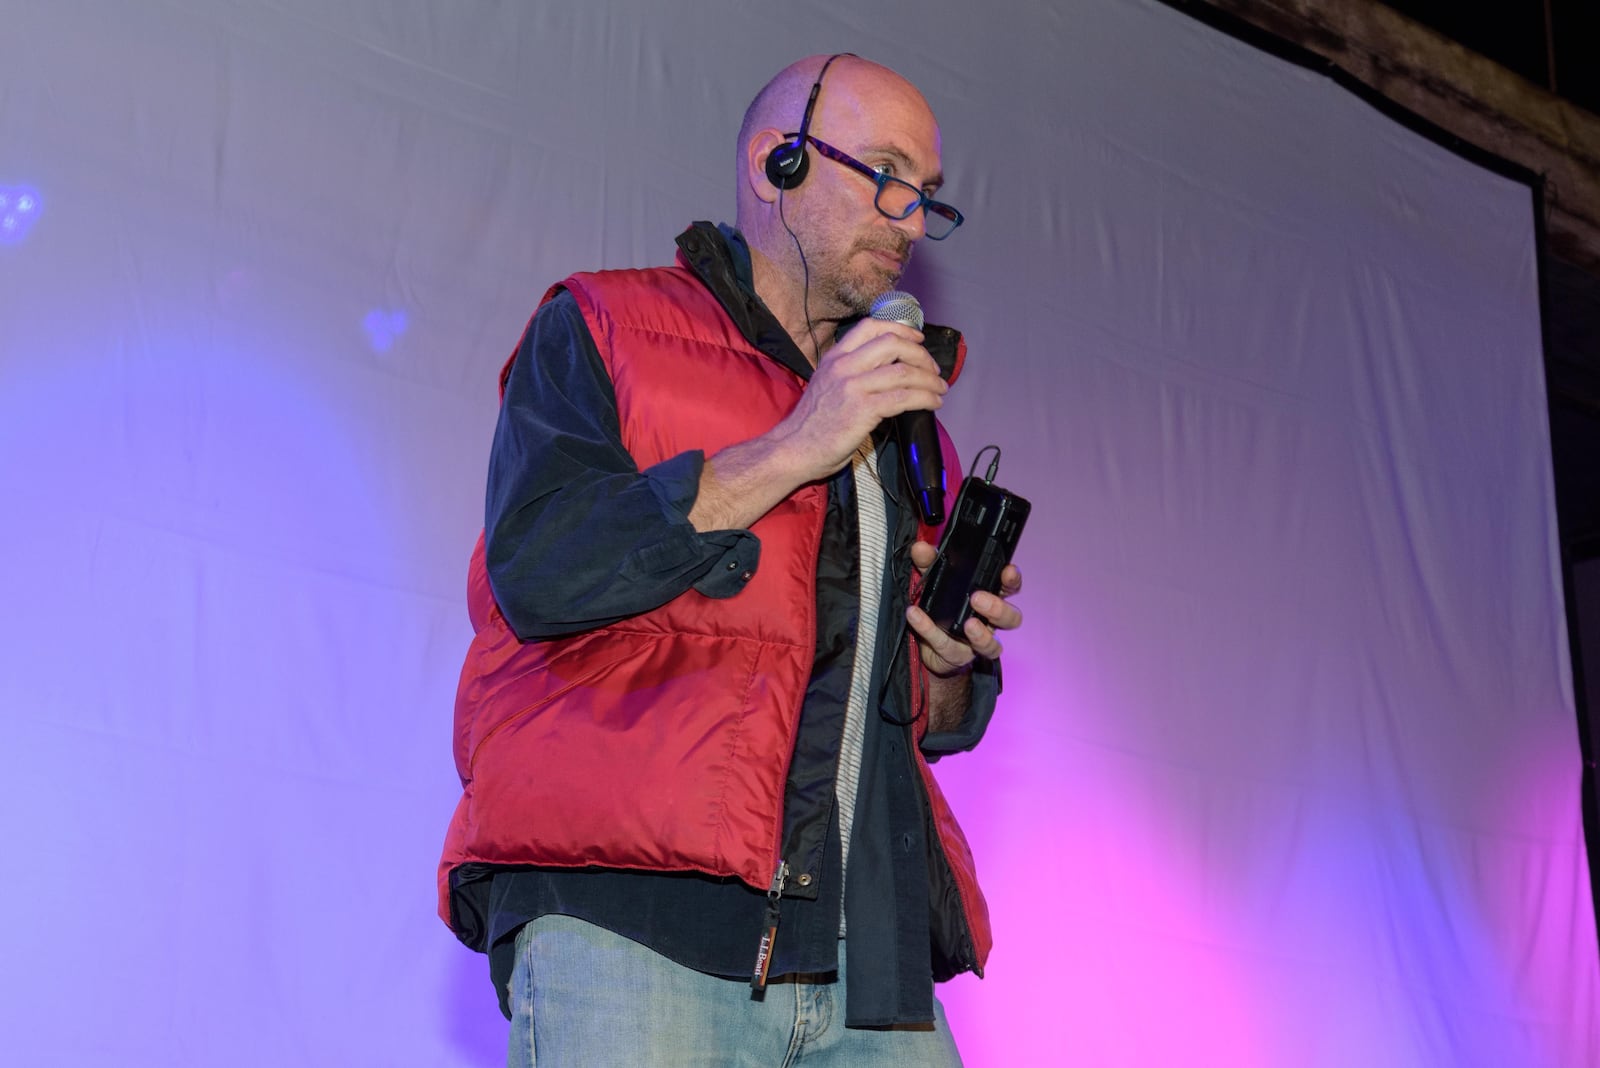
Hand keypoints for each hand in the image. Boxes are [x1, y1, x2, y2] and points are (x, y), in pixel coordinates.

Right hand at [771, 317, 946, 482]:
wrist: (793, 449)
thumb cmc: (811, 424)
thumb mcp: (826, 384)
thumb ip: (852, 372)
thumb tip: (889, 371)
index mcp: (835, 357)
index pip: (871, 327)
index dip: (901, 329)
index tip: (918, 340)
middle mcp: (844, 366)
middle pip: (893, 343)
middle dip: (921, 355)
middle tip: (933, 370)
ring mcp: (853, 387)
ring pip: (903, 371)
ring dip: (929, 380)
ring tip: (940, 390)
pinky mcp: (863, 410)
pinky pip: (904, 397)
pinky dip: (925, 398)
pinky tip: (932, 404)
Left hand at [905, 540, 1022, 674]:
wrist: (930, 644)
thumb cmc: (942, 608)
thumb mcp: (934, 580)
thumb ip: (929, 563)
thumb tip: (920, 548)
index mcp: (990, 597)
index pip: (1009, 588)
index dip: (1012, 580)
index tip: (1007, 571)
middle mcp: (989, 622)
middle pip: (1011, 618)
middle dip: (999, 608)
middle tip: (978, 599)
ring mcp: (976, 643)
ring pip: (992, 645)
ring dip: (982, 635)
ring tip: (968, 624)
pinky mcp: (957, 656)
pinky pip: (947, 647)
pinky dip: (929, 630)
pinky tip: (916, 615)